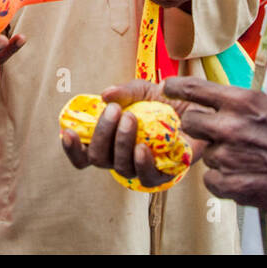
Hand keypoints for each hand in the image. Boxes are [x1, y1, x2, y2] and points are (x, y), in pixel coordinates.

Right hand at [59, 80, 189, 189]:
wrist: (199, 106)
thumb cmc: (165, 101)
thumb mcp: (142, 89)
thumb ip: (123, 92)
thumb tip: (104, 95)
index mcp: (111, 140)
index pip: (85, 154)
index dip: (72, 149)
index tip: (67, 131)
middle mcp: (122, 157)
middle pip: (98, 158)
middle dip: (101, 134)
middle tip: (114, 110)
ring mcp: (141, 167)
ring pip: (120, 167)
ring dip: (121, 142)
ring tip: (130, 118)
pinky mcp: (164, 174)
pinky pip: (146, 178)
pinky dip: (141, 163)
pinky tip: (142, 147)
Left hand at [163, 76, 266, 210]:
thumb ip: (235, 102)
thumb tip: (209, 99)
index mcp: (240, 102)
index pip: (193, 89)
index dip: (175, 88)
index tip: (167, 88)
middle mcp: (230, 126)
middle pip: (189, 122)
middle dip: (198, 127)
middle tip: (214, 133)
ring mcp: (228, 157)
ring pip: (204, 154)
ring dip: (218, 156)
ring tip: (245, 158)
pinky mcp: (230, 184)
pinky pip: (210, 180)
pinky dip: (223, 180)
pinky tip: (243, 175)